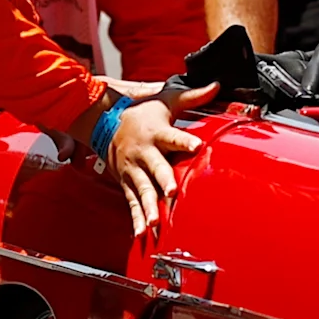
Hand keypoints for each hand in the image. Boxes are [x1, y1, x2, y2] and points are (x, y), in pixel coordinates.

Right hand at [97, 80, 216, 233]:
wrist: (102, 121)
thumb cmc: (141, 112)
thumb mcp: (165, 100)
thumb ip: (193, 96)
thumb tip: (216, 86)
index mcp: (156, 133)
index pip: (173, 136)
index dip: (185, 140)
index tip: (197, 145)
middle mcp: (143, 153)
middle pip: (155, 168)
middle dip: (163, 180)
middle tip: (171, 192)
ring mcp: (133, 170)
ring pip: (142, 190)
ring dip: (148, 206)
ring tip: (155, 222)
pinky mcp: (126, 182)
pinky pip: (131, 202)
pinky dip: (136, 218)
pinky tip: (141, 233)